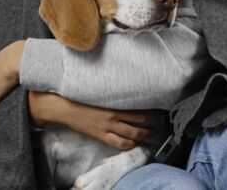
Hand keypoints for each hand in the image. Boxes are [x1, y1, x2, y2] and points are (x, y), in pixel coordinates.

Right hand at [28, 90, 167, 148]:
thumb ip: (115, 89)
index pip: (141, 106)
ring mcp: (107, 127)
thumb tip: (128, 83)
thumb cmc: (82, 94)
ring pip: (133, 134)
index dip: (154, 109)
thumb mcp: (100, 89)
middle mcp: (114, 115)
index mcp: (115, 101)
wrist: (64, 106)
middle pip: (141, 121)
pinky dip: (129, 144)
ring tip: (152, 134)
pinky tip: (134, 143)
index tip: (162, 108)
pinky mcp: (100, 135)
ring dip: (145, 135)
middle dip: (154, 123)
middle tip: (161, 122)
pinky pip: (118, 143)